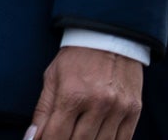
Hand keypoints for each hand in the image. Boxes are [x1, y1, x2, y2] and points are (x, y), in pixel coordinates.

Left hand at [28, 45, 142, 139]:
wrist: (108, 38)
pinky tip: (96, 138)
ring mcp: (118, 109)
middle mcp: (98, 104)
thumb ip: (42, 110)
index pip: (57, 134)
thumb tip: (32, 137)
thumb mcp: (52, 78)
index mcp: (72, 94)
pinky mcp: (134, 111)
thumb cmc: (75, 59)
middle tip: (59, 138)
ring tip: (76, 137)